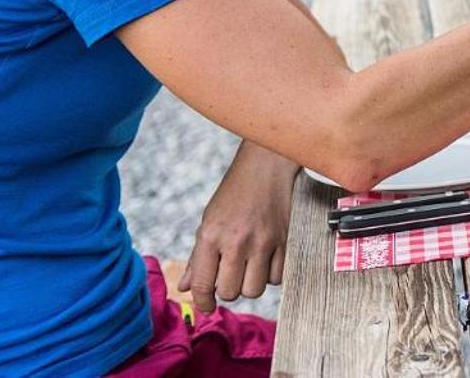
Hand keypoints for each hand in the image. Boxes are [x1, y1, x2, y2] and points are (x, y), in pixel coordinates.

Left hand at [181, 141, 297, 319]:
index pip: (203, 284)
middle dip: (227, 290)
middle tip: (229, 276)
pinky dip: (270, 275)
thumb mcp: (209, 220)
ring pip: (254, 289)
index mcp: (211, 235)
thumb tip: (185, 286)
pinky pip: (277, 277)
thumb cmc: (235, 192)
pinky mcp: (285, 241)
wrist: (267, 165)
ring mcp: (263, 242)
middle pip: (230, 292)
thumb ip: (197, 257)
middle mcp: (236, 241)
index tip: (206, 305)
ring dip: (250, 284)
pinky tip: (266, 261)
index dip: (203, 302)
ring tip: (248, 269)